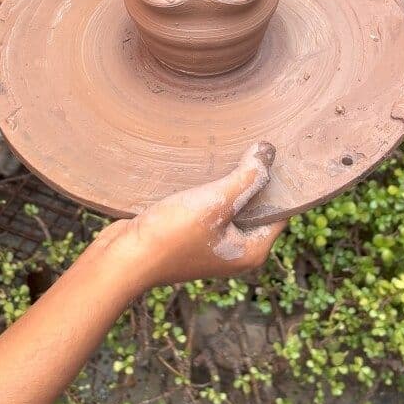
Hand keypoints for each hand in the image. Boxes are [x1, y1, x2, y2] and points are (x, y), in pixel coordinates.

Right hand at [99, 142, 285, 290]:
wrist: (124, 258)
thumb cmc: (172, 235)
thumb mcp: (216, 202)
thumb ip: (246, 178)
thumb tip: (269, 152)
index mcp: (251, 251)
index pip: (279, 212)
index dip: (278, 183)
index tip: (276, 154)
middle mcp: (234, 252)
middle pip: (254, 207)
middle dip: (250, 179)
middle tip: (251, 145)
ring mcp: (211, 246)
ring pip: (228, 205)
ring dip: (226, 182)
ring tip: (225, 152)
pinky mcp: (189, 237)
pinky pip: (207, 208)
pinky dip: (206, 190)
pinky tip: (200, 169)